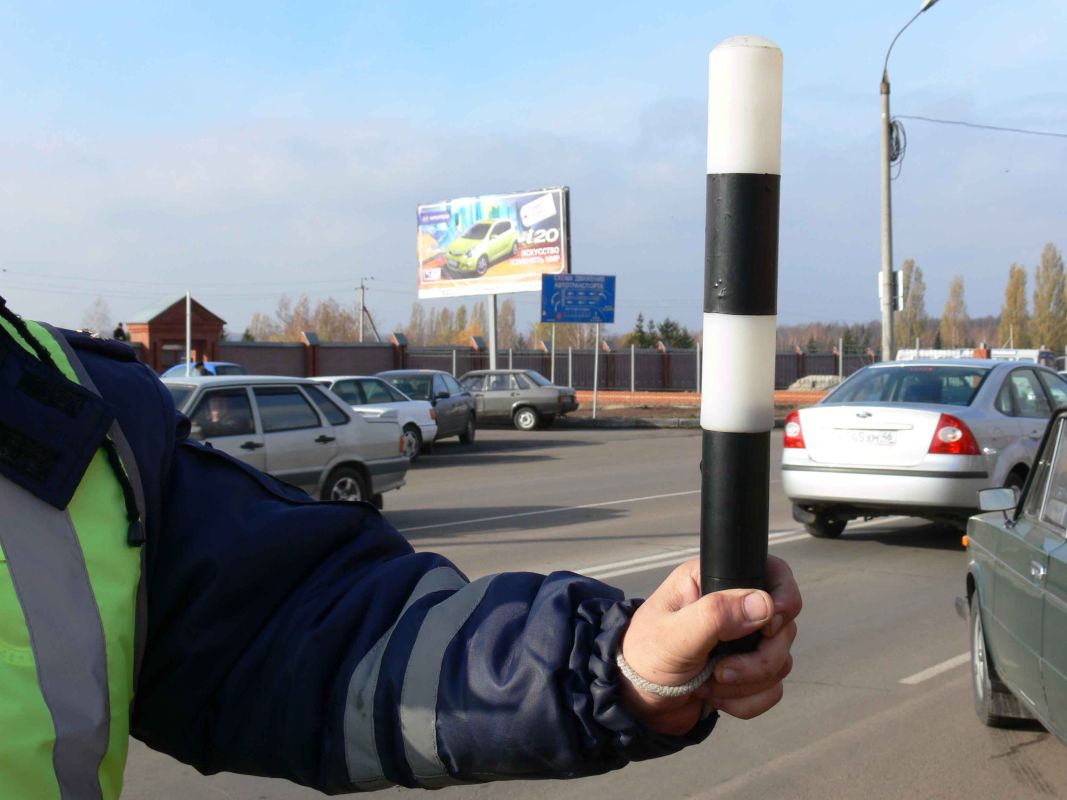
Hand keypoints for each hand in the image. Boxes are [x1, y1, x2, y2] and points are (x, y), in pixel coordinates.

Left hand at [617, 555, 800, 735]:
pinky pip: (773, 688)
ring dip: (748, 683)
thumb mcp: (673, 634)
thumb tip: (764, 604)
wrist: (635, 704)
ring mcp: (743, 641)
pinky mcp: (747, 673)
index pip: (772, 573)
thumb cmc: (642, 658)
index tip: (769, 627)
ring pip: (780, 660)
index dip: (783, 599)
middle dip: (758, 659)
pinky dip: (748, 701)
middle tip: (720, 670)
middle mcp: (733, 606)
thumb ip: (716, 615)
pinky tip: (717, 699)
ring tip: (710, 684)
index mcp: (712, 580)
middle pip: (784, 625)